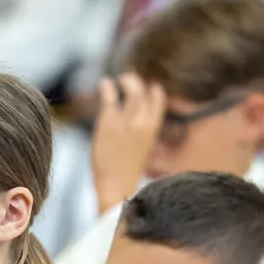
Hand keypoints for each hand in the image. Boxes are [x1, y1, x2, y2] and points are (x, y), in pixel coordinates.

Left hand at [91, 74, 166, 212]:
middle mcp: (142, 123)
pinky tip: (105, 82)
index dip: (155, 94)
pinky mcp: (109, 121)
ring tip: (120, 79)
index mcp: (152, 131)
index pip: (158, 105)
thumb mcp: (142, 153)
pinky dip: (107, 87)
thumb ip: (142, 138)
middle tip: (130, 78)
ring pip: (130, 92)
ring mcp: (126, 120)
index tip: (153, 86)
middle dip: (138, 84)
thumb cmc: (126, 174)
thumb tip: (141, 132)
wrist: (115, 184)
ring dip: (126, 82)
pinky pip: (109, 98)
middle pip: (143, 94)